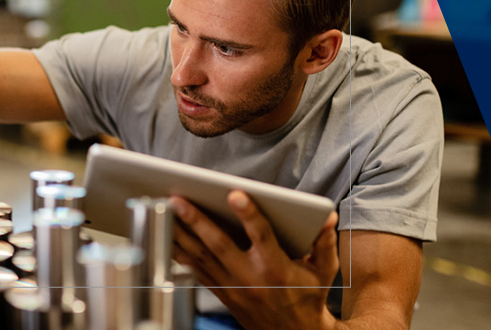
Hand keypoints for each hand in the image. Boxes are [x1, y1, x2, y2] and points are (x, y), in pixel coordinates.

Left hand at [171, 191, 339, 329]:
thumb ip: (325, 242)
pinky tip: (168, 236)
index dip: (249, 214)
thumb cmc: (308, 297)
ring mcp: (232, 286)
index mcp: (276, 267)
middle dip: (196, 220)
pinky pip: (197, 271)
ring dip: (181, 233)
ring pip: (201, 257)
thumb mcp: (324, 271)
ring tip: (164, 210)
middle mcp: (250, 277)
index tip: (235, 194)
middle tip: (178, 199)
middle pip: (219, 245)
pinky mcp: (222, 293)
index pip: (261, 235)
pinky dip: (181, 253)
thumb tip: (327, 216)